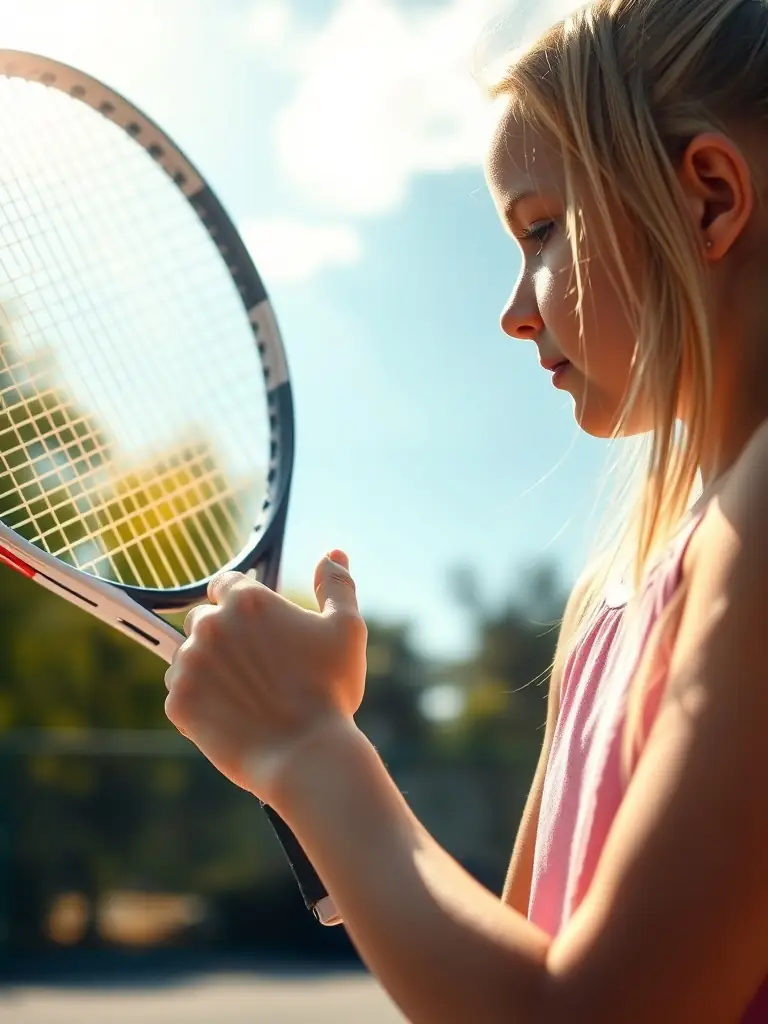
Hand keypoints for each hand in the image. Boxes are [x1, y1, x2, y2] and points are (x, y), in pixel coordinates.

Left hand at [163, 550, 367, 805]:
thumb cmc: (330, 691)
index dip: (240, 604)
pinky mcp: (178, 701)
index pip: (225, 584)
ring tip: (244, 695)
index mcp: (247, 600)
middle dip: (223, 637)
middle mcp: (211, 624)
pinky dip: (199, 702)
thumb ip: (337, 586)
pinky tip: (230, 715)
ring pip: (187, 656)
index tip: (255, 628)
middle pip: (202, 618)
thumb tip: (334, 554)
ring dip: (207, 669)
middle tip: (253, 667)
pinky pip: (179, 693)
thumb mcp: (346, 630)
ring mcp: (190, 663)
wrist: (307, 755)